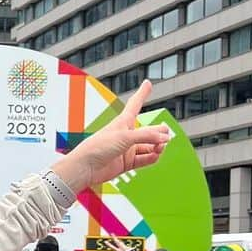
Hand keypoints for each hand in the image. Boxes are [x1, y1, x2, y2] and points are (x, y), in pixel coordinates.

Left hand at [52, 80, 169, 192]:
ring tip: (162, 146)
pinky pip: (145, 159)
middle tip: (166, 135)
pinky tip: (156, 155)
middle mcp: (126, 135)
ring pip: (149, 146)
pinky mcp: (126, 163)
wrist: (85, 167)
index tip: (147, 83)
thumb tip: (164, 139)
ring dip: (158, 146)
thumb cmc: (98, 147)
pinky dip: (152, 157)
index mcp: (122, 122)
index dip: (142, 93)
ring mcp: (127, 149)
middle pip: (148, 131)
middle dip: (159, 132)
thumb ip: (147, 137)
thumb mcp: (125, 137)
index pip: (134, 104)